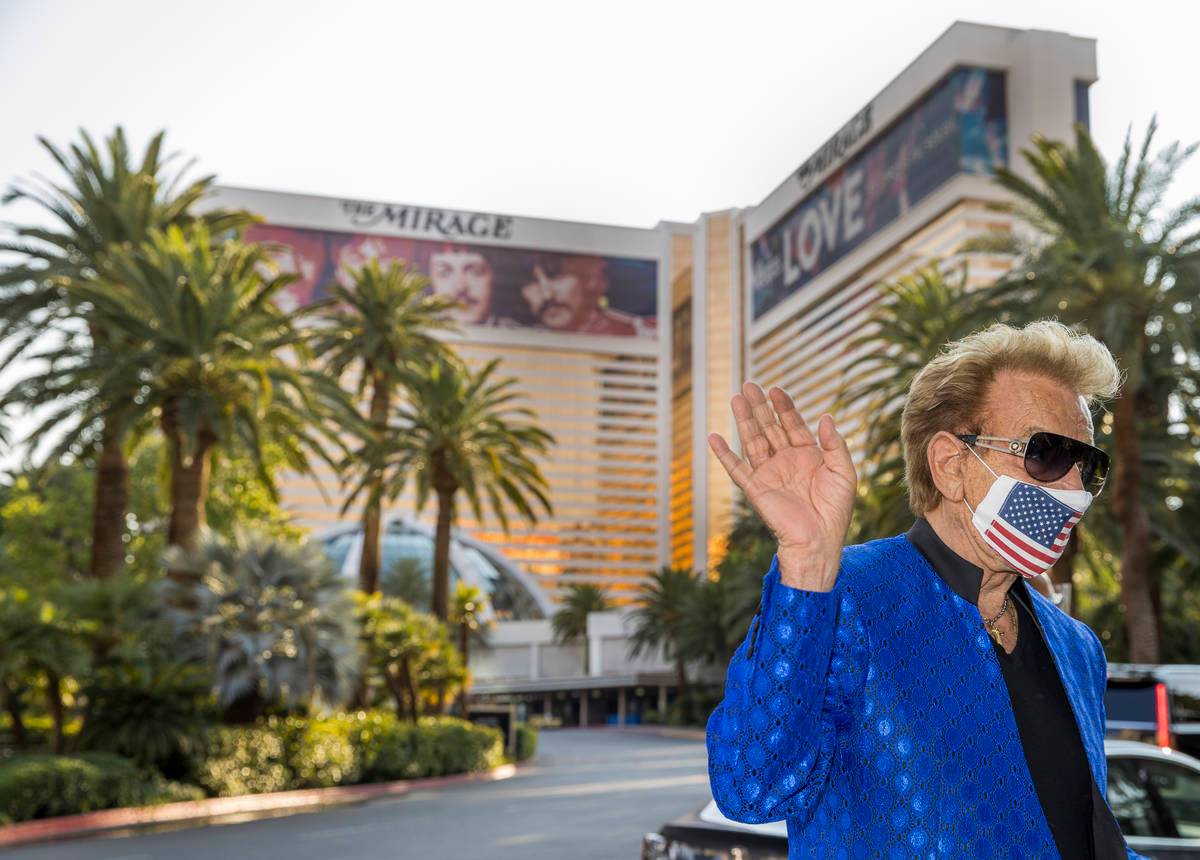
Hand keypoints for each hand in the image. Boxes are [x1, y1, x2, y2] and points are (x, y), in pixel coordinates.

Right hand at [707, 383, 856, 591]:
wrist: (817, 541)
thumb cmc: (835, 510)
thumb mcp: (844, 472)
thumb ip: (836, 444)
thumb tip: (826, 416)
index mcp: (808, 455)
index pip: (793, 424)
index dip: (784, 407)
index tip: (775, 389)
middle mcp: (786, 461)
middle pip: (769, 427)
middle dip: (760, 406)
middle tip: (749, 385)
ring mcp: (769, 473)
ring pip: (753, 440)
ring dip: (743, 420)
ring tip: (735, 398)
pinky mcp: (755, 488)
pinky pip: (736, 468)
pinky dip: (724, 454)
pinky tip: (714, 437)